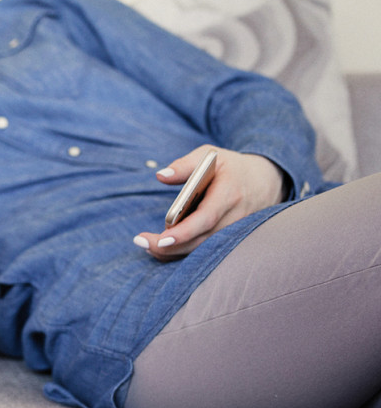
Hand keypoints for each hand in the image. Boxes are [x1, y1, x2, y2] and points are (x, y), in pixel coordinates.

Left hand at [135, 145, 285, 260]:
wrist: (267, 181)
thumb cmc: (231, 167)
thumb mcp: (210, 155)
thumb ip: (185, 165)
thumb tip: (161, 175)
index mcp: (230, 194)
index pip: (206, 218)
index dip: (184, 232)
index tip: (161, 239)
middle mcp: (234, 217)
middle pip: (201, 240)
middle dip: (170, 247)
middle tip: (141, 242)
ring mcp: (234, 232)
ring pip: (202, 249)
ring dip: (173, 252)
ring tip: (146, 244)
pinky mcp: (229, 239)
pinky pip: (205, 250)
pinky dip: (182, 251)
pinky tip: (161, 247)